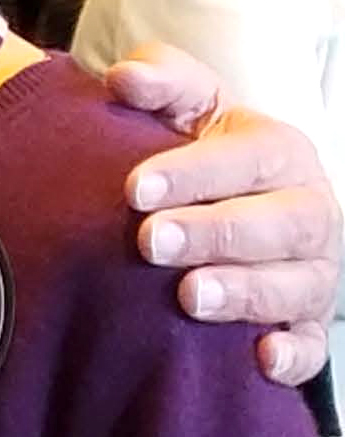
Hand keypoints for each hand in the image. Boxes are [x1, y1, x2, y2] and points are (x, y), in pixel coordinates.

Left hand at [105, 44, 339, 386]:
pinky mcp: (308, 326)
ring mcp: (313, 272)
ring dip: (244, 293)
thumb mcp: (187, 107)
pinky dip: (293, 355)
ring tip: (188, 297)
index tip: (135, 187)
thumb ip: (161, 80)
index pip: (248, 158)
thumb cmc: (199, 154)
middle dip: (214, 233)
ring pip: (296, 286)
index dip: (194, 172)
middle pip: (278, 224)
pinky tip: (260, 358)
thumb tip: (125, 78)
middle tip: (151, 242)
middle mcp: (309, 211)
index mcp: (280, 152)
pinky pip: (312, 348)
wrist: (225, 206)